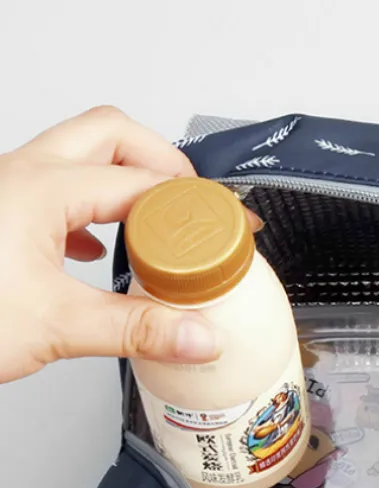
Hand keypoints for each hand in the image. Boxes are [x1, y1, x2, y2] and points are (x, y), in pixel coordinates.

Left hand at [0, 106, 258, 383]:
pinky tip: (98, 248)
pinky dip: (92, 212)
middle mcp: (22, 176)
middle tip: (193, 204)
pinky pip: (56, 192)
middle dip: (162, 164)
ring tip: (158, 223)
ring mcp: (8, 192)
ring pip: (80, 158)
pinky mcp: (1, 218)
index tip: (228, 229)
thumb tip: (199, 333)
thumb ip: (137, 330)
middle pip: (111, 135)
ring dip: (125, 182)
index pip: (142, 181)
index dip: (196, 205)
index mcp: (41, 188)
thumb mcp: (53, 325)